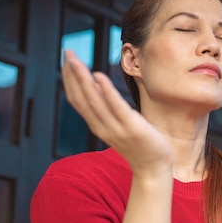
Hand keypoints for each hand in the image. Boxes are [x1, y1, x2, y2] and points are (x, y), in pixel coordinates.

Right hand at [61, 50, 173, 176]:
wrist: (155, 170)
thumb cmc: (141, 145)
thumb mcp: (121, 125)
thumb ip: (110, 109)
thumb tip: (100, 86)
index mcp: (99, 125)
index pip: (78, 100)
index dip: (70, 80)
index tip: (66, 61)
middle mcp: (102, 127)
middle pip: (82, 98)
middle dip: (73, 74)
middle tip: (66, 52)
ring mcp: (116, 128)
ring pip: (93, 101)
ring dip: (83, 79)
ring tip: (76, 60)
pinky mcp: (132, 128)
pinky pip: (116, 108)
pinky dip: (106, 92)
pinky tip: (99, 76)